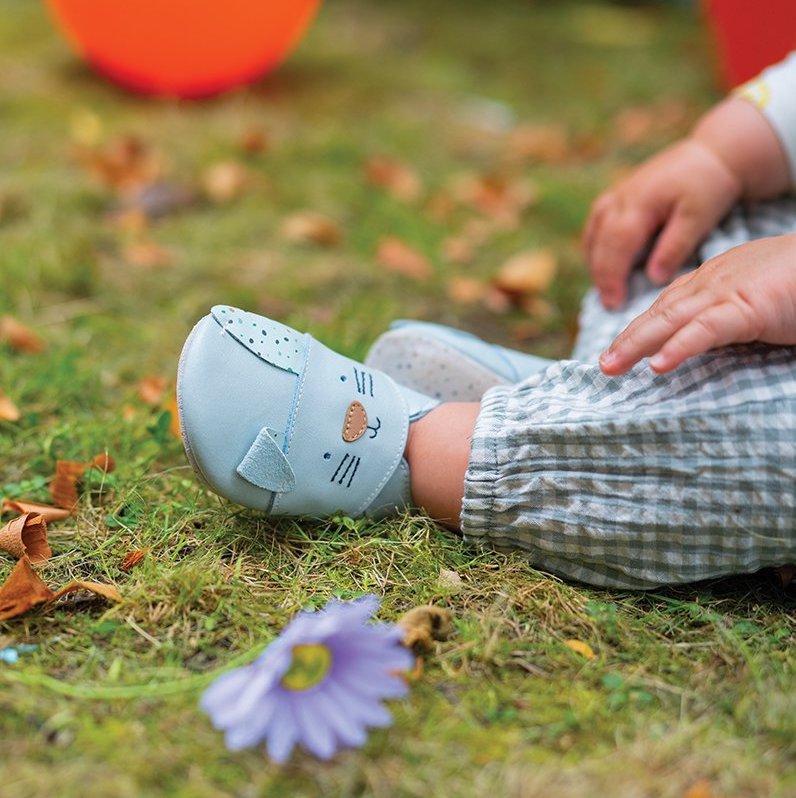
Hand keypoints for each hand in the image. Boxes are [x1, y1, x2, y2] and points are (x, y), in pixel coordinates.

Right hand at [584, 138, 741, 308]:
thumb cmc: (708, 185)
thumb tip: (653, 278)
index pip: (616, 247)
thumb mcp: (699, 216)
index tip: (614, 304)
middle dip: (602, 277)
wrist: (710, 152)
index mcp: (638, 203)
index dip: (612, 278)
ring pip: (592, 235)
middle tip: (609, 305)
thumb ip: (675, 246)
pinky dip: (596, 249)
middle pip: (599, 244)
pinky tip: (604, 265)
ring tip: (606, 289)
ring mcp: (614, 196)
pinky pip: (595, 227)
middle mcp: (619, 199)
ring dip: (595, 264)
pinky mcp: (615, 197)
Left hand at [599, 234, 795, 374]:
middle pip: (659, 313)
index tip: (620, 349)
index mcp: (715, 279)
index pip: (668, 305)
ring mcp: (727, 292)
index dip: (641, 328)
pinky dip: (679, 347)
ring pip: (670, 320)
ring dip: (637, 345)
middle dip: (627, 339)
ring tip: (612, 367)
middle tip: (602, 366)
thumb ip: (730, 318)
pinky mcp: (747, 307)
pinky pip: (705, 329)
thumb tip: (712, 341)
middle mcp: (712, 282)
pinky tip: (657, 365)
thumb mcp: (758, 301)